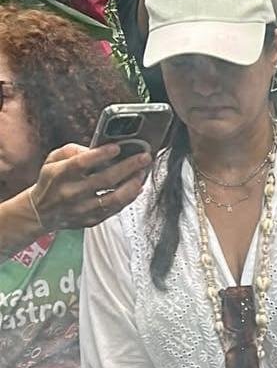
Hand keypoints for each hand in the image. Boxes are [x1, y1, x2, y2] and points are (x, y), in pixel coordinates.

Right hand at [29, 142, 150, 233]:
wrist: (41, 212)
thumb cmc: (51, 182)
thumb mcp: (53, 160)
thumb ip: (73, 151)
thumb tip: (97, 148)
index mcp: (60, 175)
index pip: (81, 163)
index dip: (101, 154)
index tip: (117, 147)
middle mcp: (72, 193)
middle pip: (105, 179)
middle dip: (129, 166)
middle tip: (144, 157)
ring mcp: (83, 209)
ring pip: (114, 198)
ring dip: (133, 184)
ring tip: (142, 173)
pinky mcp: (91, 220)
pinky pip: (115, 209)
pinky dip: (129, 198)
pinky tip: (137, 187)